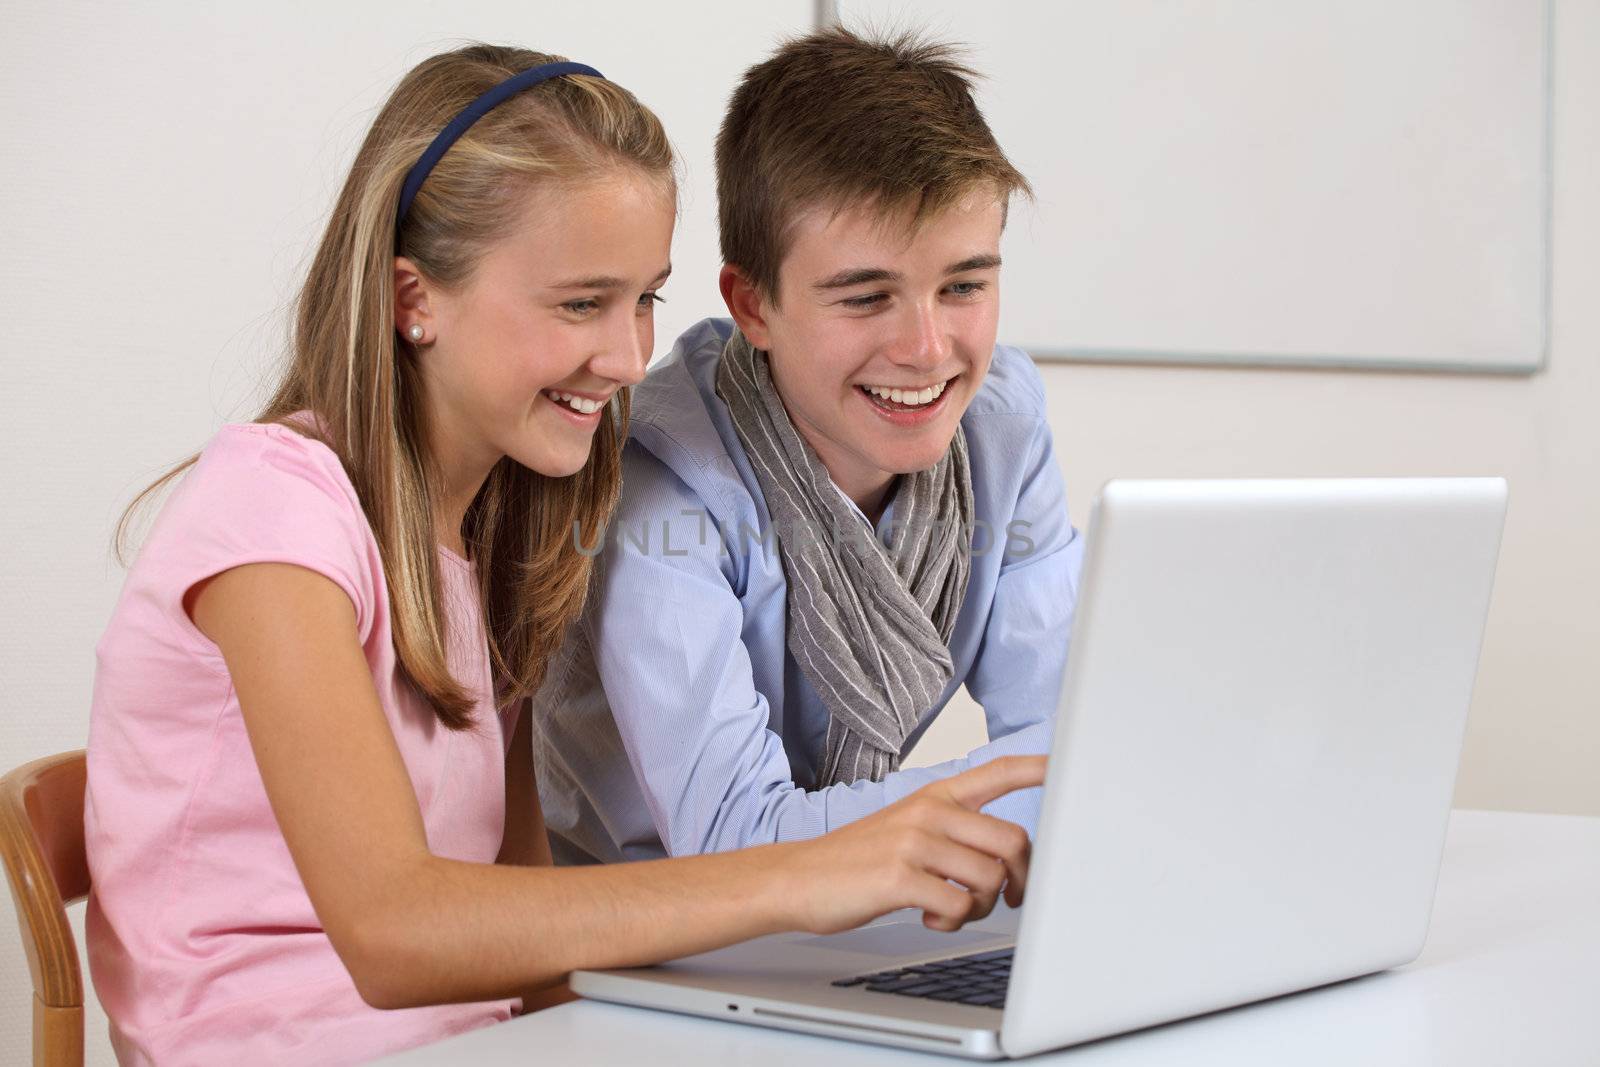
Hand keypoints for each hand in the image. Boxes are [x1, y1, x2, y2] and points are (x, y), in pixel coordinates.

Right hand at [780, 755, 1045, 934]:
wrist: (796, 878)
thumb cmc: (856, 860)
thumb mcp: (906, 828)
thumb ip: (953, 832)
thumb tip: (1005, 861)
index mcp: (934, 796)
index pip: (997, 771)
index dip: (1037, 768)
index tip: (1066, 765)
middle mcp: (928, 812)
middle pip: (1012, 840)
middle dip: (1019, 878)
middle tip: (1007, 898)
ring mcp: (914, 842)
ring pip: (990, 878)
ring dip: (982, 907)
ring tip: (953, 910)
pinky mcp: (900, 877)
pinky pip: (958, 907)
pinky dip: (952, 923)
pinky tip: (929, 919)